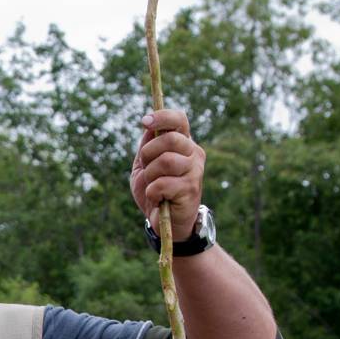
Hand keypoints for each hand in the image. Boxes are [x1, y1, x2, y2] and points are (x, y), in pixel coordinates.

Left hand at [130, 109, 204, 240]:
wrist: (166, 222)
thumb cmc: (156, 190)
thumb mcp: (146, 165)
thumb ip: (147, 145)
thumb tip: (149, 126)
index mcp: (183, 143)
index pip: (179, 119)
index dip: (162, 117)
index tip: (144, 121)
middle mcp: (193, 153)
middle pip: (170, 139)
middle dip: (149, 152)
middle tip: (146, 167)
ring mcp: (195, 171)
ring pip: (166, 161)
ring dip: (150, 175)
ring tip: (153, 185)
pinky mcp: (190, 189)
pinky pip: (162, 184)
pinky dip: (152, 192)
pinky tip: (158, 198)